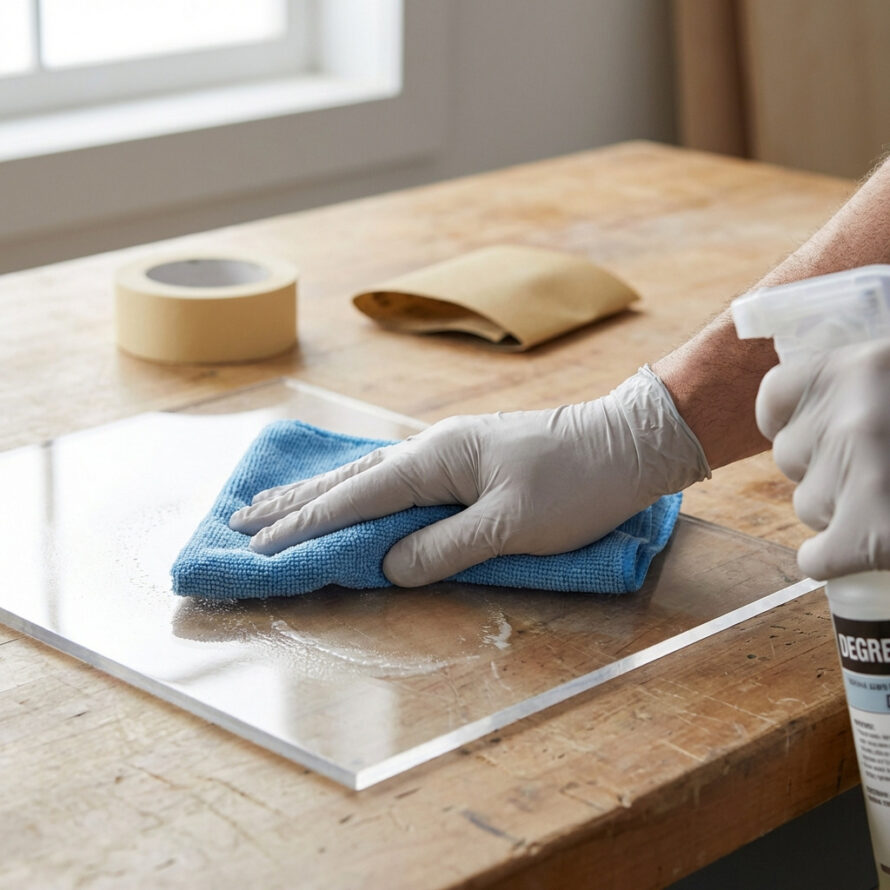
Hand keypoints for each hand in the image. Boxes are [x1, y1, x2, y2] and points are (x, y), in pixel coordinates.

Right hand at [229, 366, 709, 586]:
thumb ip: (444, 547)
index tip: (260, 547)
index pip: (357, 497)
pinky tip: (350, 492)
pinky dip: (358, 489)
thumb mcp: (512, 525)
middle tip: (241, 519)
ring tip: (276, 504)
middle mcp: (431, 449)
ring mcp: (447, 453)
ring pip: (368, 474)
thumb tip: (385, 566)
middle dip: (294, 503)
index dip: (307, 525)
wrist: (626, 443)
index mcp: (436, 459)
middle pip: (349, 478)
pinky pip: (394, 478)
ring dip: (319, 492)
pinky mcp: (464, 462)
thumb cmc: (576, 483)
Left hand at [756, 339, 889, 578]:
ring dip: (842, 509)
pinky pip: (817, 558)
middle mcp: (849, 417)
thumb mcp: (886, 374)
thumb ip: (859, 385)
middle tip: (877, 465)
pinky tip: (866, 549)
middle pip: (791, 457)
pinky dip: (833, 560)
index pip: (775, 397)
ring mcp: (858, 476)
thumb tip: (824, 394)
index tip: (826, 427)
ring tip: (886, 496)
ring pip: (808, 504)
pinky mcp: (872, 536)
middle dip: (827, 468)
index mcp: (859, 365)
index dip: (796, 418)